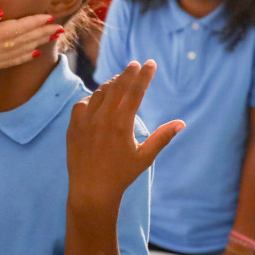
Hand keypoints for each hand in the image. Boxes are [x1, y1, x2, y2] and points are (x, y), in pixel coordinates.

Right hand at [0, 5, 56, 79]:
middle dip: (42, 33)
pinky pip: (10, 61)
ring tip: (53, 37)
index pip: (15, 28)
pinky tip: (32, 54)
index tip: (50, 15)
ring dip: (38, 43)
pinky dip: (24, 56)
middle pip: (22, 40)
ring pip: (19, 51)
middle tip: (61, 27)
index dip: (33, 22)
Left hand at [67, 61, 183, 213]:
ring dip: (111, 84)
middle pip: (117, 86)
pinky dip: (92, 98)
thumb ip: (162, 137)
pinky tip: (98, 100)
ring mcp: (85, 122)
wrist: (91, 191)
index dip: (144, 75)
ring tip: (120, 81)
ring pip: (98, 93)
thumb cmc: (122, 175)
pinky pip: (82, 104)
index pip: (135, 91)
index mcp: (121, 124)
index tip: (150, 63)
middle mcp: (102, 119)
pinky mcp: (73, 127)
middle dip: (128, 73)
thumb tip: (181, 123)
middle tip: (135, 64)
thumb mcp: (145, 157)